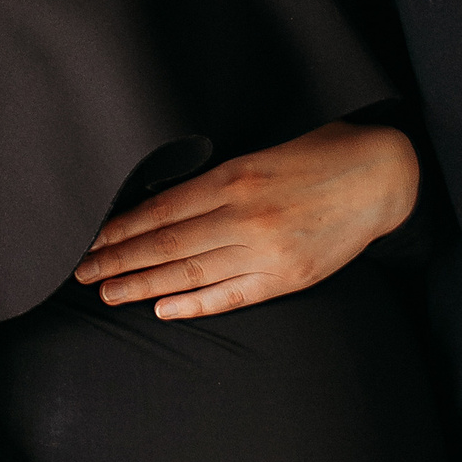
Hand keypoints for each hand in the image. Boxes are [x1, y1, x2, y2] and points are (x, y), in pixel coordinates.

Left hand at [74, 121, 419, 317]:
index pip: (161, 211)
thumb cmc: (316, 155)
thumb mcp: (258, 153)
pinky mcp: (288, 278)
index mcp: (234, 178)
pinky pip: (231, 296)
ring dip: (143, 286)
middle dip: (118, 260)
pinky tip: (163, 308)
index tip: (90, 239)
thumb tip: (160, 201)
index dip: (120, 229)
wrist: (380, 176)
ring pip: (191, 274)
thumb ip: (215, 179)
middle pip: (166, 246)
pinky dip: (194, 303)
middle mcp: (245, 217)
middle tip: (81, 273)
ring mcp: (266, 252)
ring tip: (110, 293)